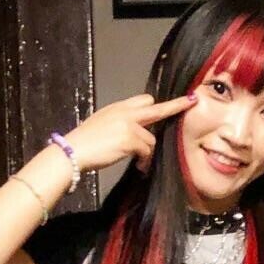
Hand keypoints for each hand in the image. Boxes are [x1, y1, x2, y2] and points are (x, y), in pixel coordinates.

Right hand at [65, 92, 194, 176]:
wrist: (72, 151)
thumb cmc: (84, 144)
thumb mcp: (102, 126)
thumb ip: (120, 125)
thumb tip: (136, 137)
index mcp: (117, 108)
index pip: (143, 99)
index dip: (158, 103)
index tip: (179, 96)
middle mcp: (124, 112)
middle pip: (155, 108)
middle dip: (173, 106)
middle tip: (190, 102)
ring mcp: (128, 124)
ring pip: (151, 139)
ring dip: (148, 153)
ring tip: (141, 164)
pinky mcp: (129, 138)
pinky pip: (146, 151)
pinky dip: (144, 161)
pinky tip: (139, 167)